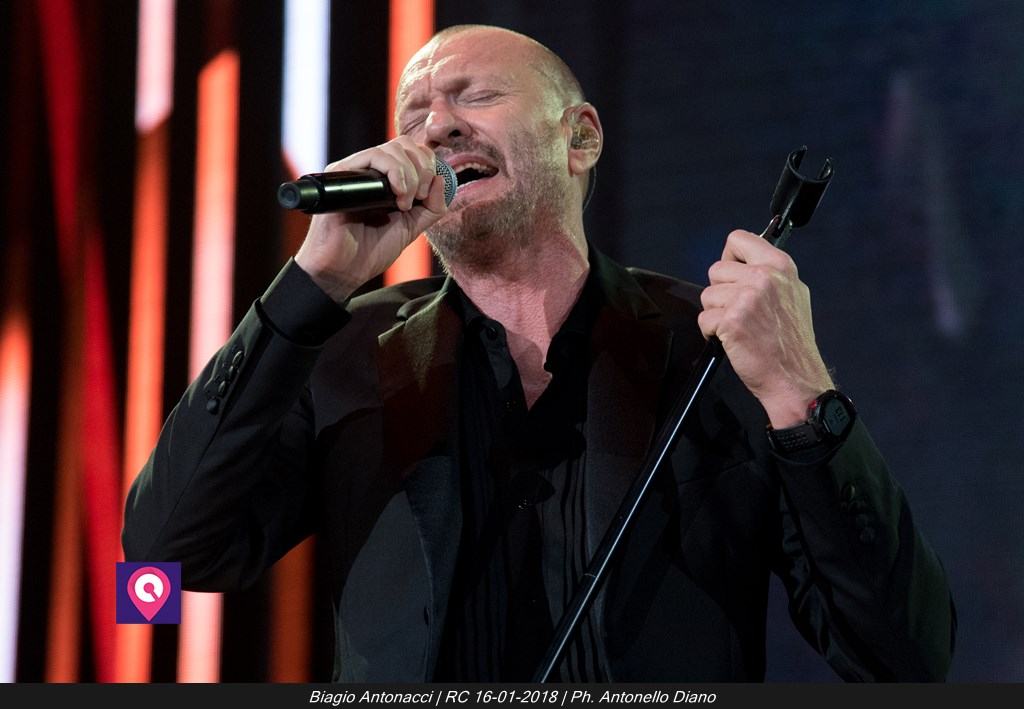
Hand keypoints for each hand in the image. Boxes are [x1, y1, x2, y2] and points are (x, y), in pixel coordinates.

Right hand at [294, 135, 448, 302]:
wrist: (344, 270)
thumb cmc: (372, 250)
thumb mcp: (413, 227)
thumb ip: (432, 207)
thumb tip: (442, 178)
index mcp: (386, 179)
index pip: (413, 151)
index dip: (428, 165)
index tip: (427, 195)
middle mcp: (370, 171)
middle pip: (405, 144)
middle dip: (422, 169)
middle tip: (419, 198)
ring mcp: (355, 170)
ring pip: (392, 148)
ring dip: (410, 174)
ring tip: (405, 203)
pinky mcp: (342, 174)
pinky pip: (374, 155)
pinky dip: (395, 171)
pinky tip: (398, 195)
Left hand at [697, 229, 833, 427]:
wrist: (794, 377)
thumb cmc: (791, 342)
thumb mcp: (793, 294)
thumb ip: (769, 274)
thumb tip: (742, 262)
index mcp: (781, 265)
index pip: (738, 239)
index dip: (730, 258)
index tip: (734, 276)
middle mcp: (764, 277)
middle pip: (716, 269)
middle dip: (721, 292)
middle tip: (740, 312)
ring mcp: (747, 297)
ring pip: (707, 295)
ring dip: (716, 314)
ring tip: (739, 328)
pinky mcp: (731, 320)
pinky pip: (704, 319)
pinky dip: (711, 333)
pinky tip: (732, 340)